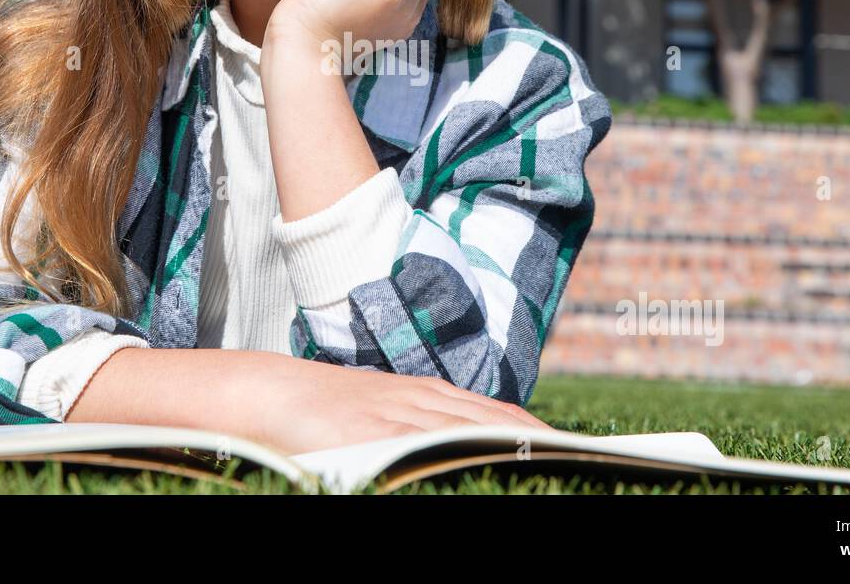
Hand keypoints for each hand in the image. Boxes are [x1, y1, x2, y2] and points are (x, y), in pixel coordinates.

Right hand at [237, 352, 558, 455]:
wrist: (272, 391)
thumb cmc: (324, 407)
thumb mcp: (382, 408)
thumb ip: (420, 421)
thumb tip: (457, 444)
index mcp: (427, 395)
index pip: (497, 413)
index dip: (534, 429)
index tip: (568, 445)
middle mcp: (422, 401)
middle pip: (494, 420)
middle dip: (535, 438)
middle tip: (576, 455)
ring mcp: (400, 414)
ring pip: (469, 429)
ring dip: (509, 444)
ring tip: (548, 459)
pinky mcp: (375, 431)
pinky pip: (425, 441)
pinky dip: (458, 449)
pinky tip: (484, 457)